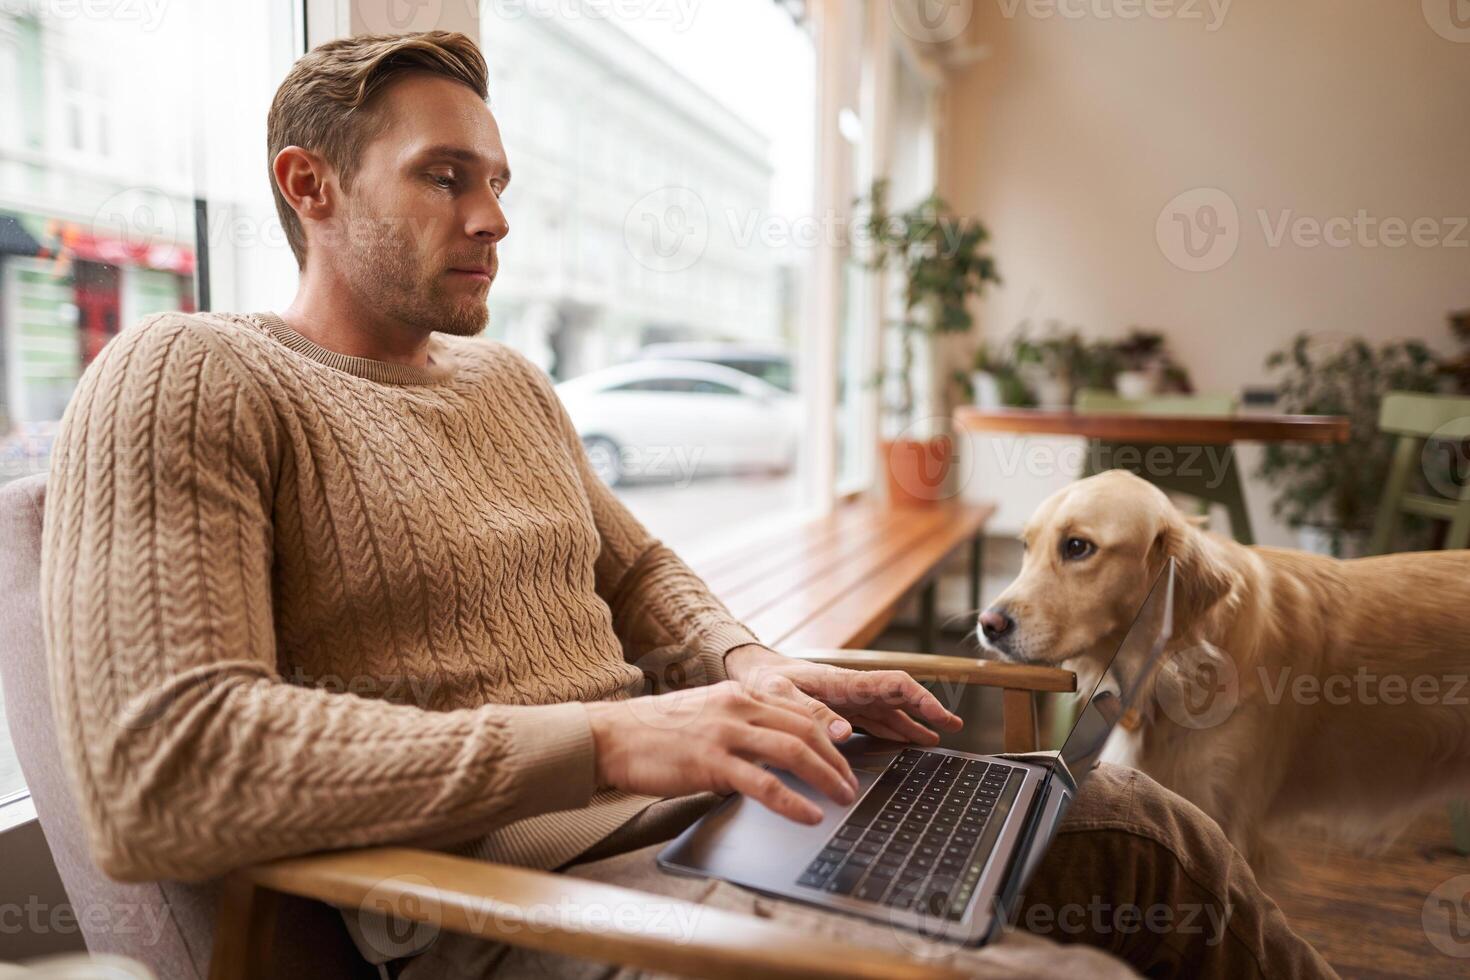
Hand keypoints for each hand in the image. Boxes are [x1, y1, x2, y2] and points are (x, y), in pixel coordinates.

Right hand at [585, 681, 859, 824]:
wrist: (612, 735)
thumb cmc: (655, 731)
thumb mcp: (706, 714)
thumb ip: (740, 723)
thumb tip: (771, 748)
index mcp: (739, 694)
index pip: (798, 710)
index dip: (830, 733)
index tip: (847, 753)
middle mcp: (737, 707)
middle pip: (805, 728)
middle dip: (836, 758)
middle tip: (851, 783)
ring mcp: (725, 733)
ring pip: (793, 750)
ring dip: (825, 776)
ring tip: (843, 798)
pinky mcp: (710, 762)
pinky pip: (764, 783)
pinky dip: (793, 801)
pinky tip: (810, 815)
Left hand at [724, 644, 963, 745]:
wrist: (748, 673)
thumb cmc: (764, 680)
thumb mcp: (781, 695)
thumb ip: (811, 713)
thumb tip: (845, 734)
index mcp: (845, 682)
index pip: (895, 685)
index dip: (922, 699)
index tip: (941, 716)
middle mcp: (853, 690)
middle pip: (900, 698)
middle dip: (928, 711)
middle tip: (953, 729)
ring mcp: (849, 700)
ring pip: (890, 711)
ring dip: (913, 724)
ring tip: (936, 740)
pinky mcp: (841, 710)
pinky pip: (874, 720)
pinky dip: (893, 730)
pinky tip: (904, 740)